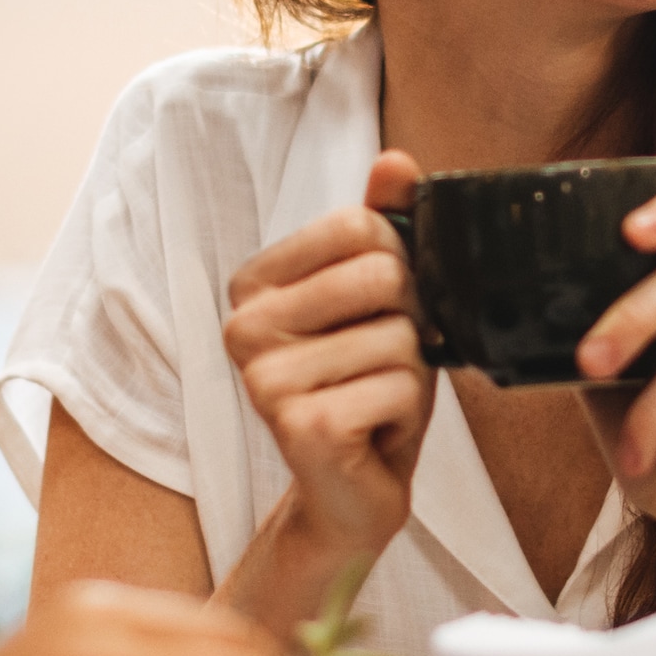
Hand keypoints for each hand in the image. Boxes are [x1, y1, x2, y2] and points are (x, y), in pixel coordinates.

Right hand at [221, 151, 432, 579]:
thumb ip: (383, 227)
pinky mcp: (299, 426)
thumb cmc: (367, 388)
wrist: (351, 493)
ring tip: (376, 403)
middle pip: (384, 275)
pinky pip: (400, 387)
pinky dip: (408, 414)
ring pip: (401, 338)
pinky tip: (374, 433)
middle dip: (411, 324)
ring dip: (411, 376)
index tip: (378, 313)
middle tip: (382, 364)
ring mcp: (264, 379)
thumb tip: (395, 162)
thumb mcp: (381, 301)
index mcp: (253, 285)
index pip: (357, 225)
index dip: (399, 265)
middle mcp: (243, 327)